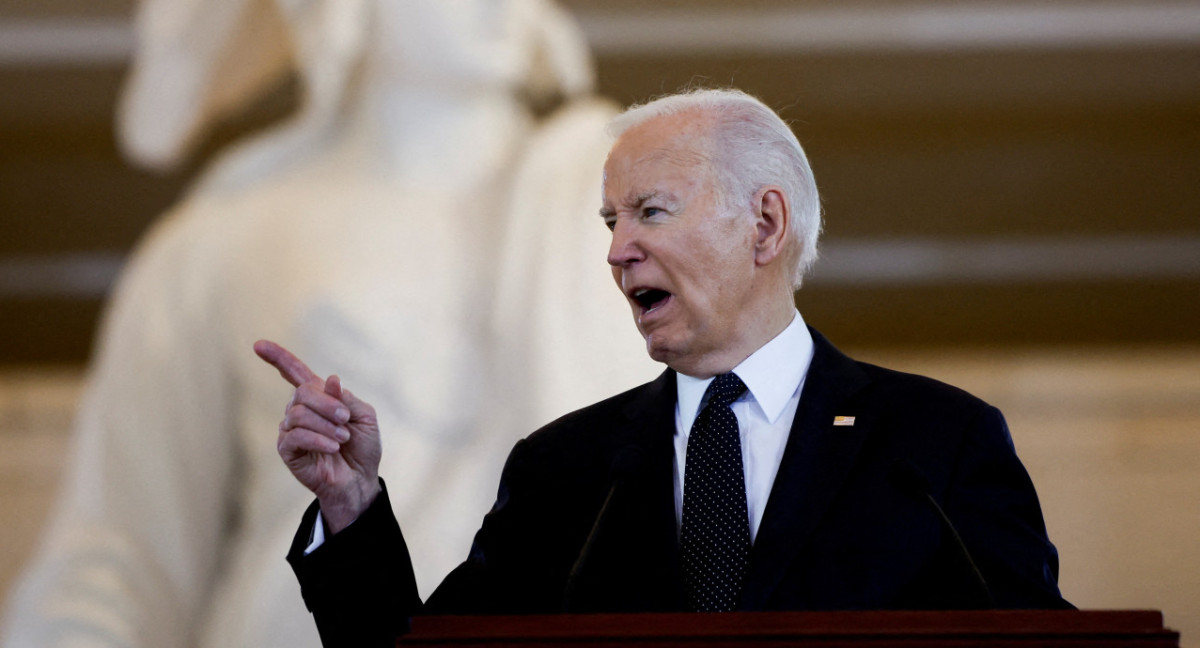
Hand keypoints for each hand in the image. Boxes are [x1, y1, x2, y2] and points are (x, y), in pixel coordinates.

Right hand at [254, 340, 381, 532]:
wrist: (360, 479)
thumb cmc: (363, 447)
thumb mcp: (364, 417)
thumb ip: (347, 398)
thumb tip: (330, 380)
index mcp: (318, 397)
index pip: (294, 372)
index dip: (278, 357)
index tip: (258, 344)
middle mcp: (300, 410)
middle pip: (302, 392)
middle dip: (327, 404)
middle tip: (346, 420)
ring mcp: (290, 430)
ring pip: (298, 413)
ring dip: (326, 425)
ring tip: (342, 439)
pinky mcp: (287, 451)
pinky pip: (295, 436)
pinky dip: (318, 439)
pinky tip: (332, 448)